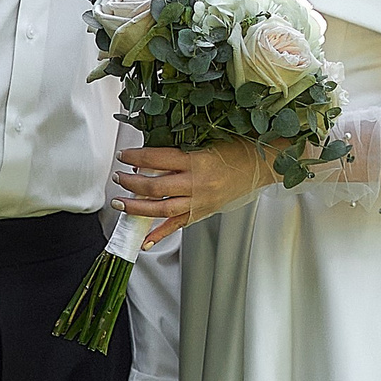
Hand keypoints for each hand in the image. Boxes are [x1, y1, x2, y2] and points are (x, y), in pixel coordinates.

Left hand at [112, 137, 274, 245]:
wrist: (262, 166)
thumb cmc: (239, 149)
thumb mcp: (209, 140)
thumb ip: (181, 149)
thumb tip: (151, 155)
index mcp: (198, 161)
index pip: (158, 158)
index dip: (136, 156)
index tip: (124, 155)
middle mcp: (197, 184)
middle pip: (156, 186)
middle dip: (131, 183)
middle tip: (118, 178)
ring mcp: (200, 201)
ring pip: (162, 209)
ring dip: (137, 208)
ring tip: (120, 204)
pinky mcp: (203, 212)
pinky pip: (178, 225)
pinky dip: (160, 234)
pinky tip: (145, 240)